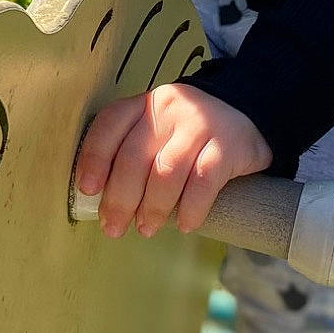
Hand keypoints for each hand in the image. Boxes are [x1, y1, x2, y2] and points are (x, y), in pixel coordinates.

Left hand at [75, 83, 271, 239]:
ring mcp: (200, 124)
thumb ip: (131, 152)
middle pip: (135, 157)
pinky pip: (203, 181)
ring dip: (153, 208)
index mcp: (145, 104)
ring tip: (147, 228)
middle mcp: (169, 108)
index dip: (94, 158)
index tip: (87, 190)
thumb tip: (100, 200)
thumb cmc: (187, 134)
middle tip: (114, 227)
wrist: (246, 114)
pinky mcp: (228, 144)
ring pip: (166, 172)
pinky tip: (185, 224)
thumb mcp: (157, 129)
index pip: (111, 124)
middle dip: (120, 199)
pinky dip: (190, 208)